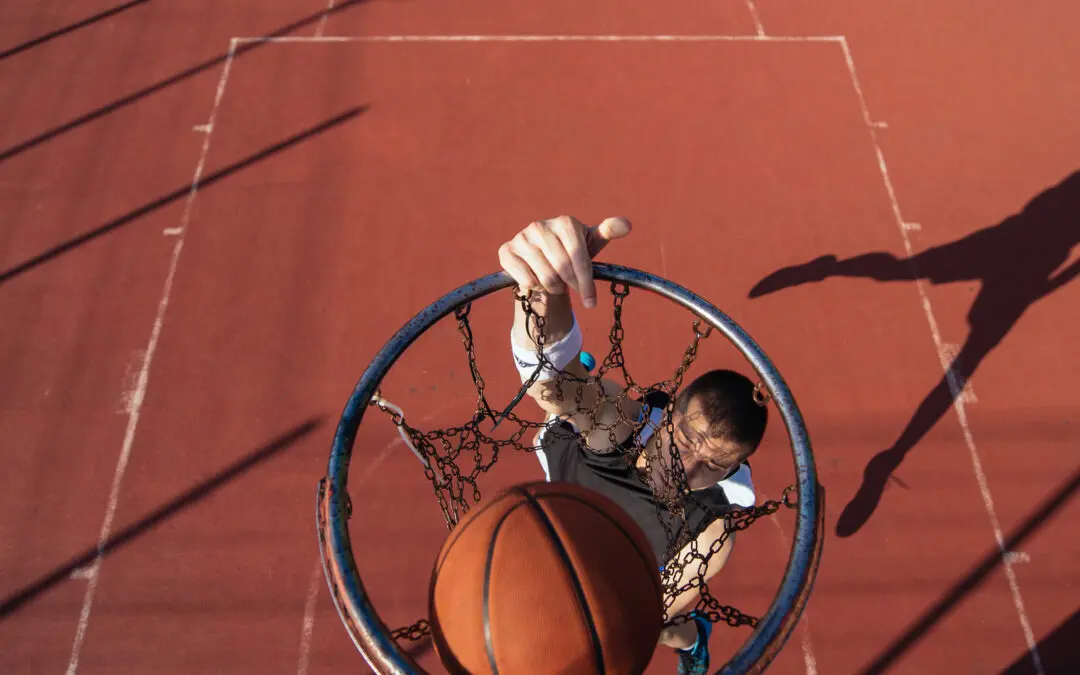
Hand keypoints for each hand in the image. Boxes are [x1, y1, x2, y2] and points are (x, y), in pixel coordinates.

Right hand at [498, 216, 631, 307]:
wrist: (541, 261)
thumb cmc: (571, 253)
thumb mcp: (591, 243)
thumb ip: (608, 231)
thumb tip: (626, 224)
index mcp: (565, 222)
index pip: (579, 257)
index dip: (586, 283)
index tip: (591, 302)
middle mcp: (540, 226)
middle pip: (562, 269)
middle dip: (569, 285)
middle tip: (569, 286)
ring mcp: (521, 238)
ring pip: (545, 277)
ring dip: (552, 287)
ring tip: (554, 282)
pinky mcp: (506, 251)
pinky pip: (524, 279)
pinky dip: (533, 287)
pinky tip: (536, 280)